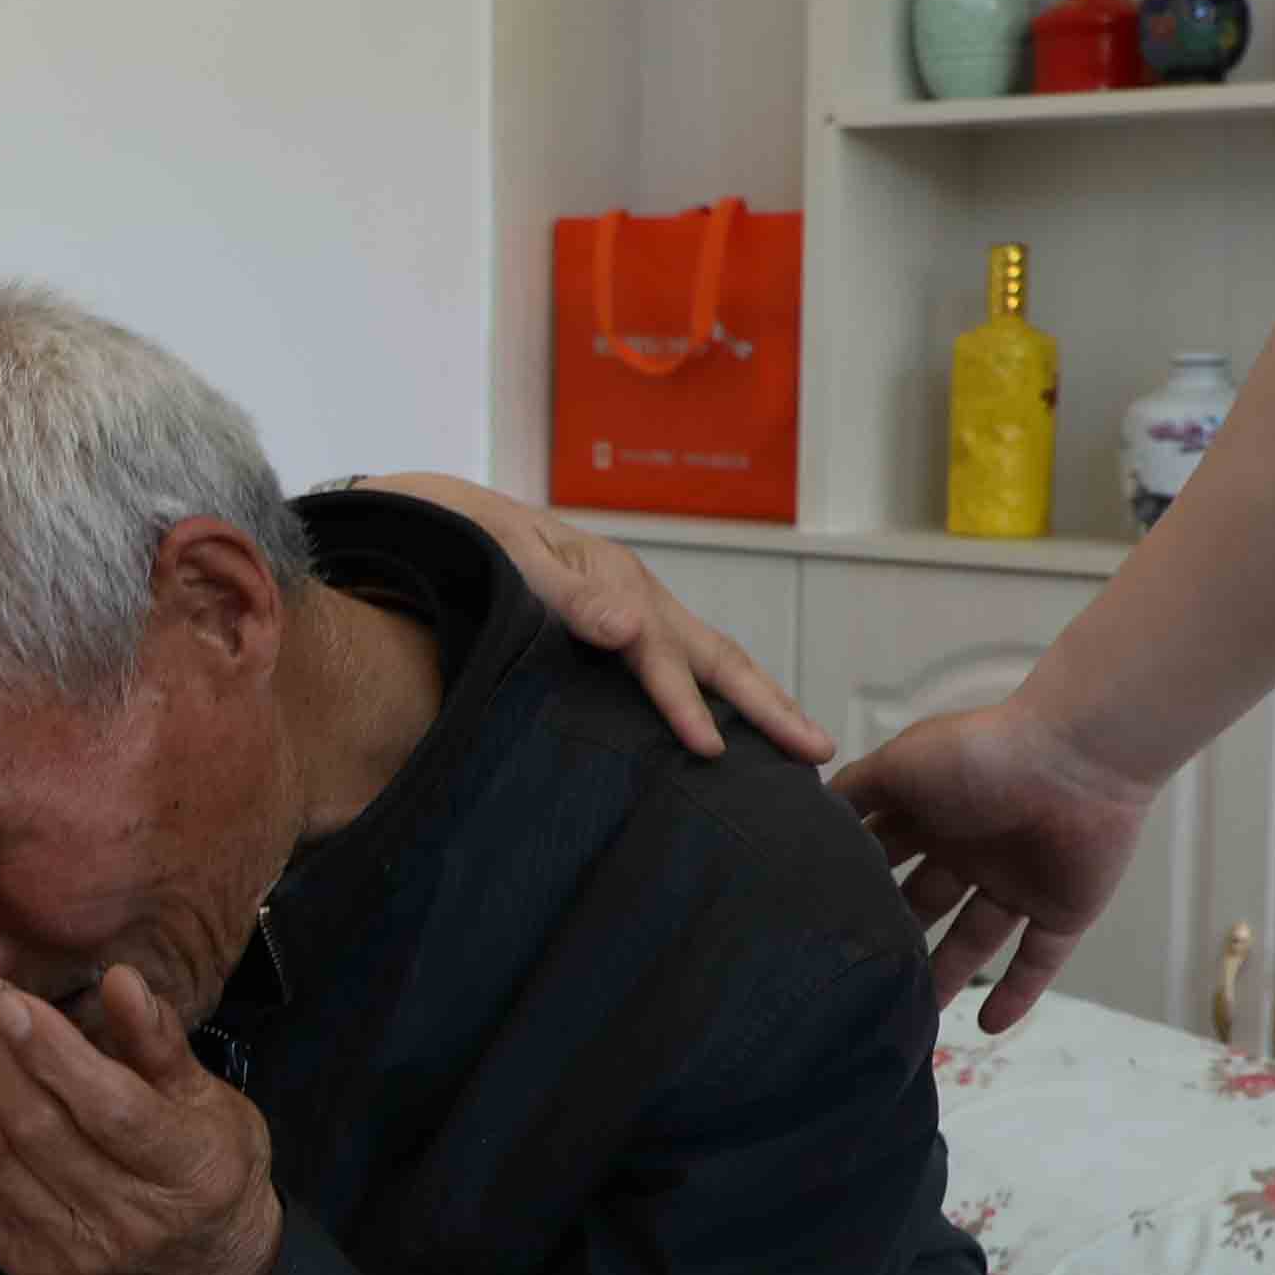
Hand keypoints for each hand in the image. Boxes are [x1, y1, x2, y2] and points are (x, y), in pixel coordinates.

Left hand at [0, 971, 281, 1274]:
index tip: (11, 999)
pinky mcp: (23, 1264)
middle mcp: (129, 1222)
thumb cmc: (203, 1162)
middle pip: (37, 1129)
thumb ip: (159, 1041)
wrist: (193, 1264)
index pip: (111, 1110)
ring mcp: (71, 1253)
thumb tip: (121, 979)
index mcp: (190, 1172)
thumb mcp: (207, 1096)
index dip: (53, 1053)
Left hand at [352, 472, 829, 761]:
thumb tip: (625, 627)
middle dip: (769, 706)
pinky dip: (725, 701)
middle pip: (718, 657)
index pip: (662, 654)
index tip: (710, 751)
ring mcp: (642, 616)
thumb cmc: (480, 546)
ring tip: (805, 747)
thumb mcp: (515, 562)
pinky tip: (741, 739)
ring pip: (715, 663)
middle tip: (817, 749)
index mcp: (619, 583)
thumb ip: (569, 596)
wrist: (456, 523)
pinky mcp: (631, 635)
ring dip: (761, 705)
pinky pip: (690, 669)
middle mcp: (643, 600)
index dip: (684, 704)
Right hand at [830, 694, 1158, 1031]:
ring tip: (910, 1016)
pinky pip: (1037, 961)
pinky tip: (987, 1025)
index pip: (886, 855)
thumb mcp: (900, 763)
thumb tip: (810, 812)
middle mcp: (972, 849)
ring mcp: (1018, 881)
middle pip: (924, 903)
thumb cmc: (984, 751)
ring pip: (974, 940)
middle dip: (895, 934)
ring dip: (944, 976)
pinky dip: (1017, 994)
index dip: (858, 883)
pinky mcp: (1061, 910)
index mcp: (935, 812)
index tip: (819, 922)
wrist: (1079, 758)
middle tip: (855, 975)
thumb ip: (856, 789)